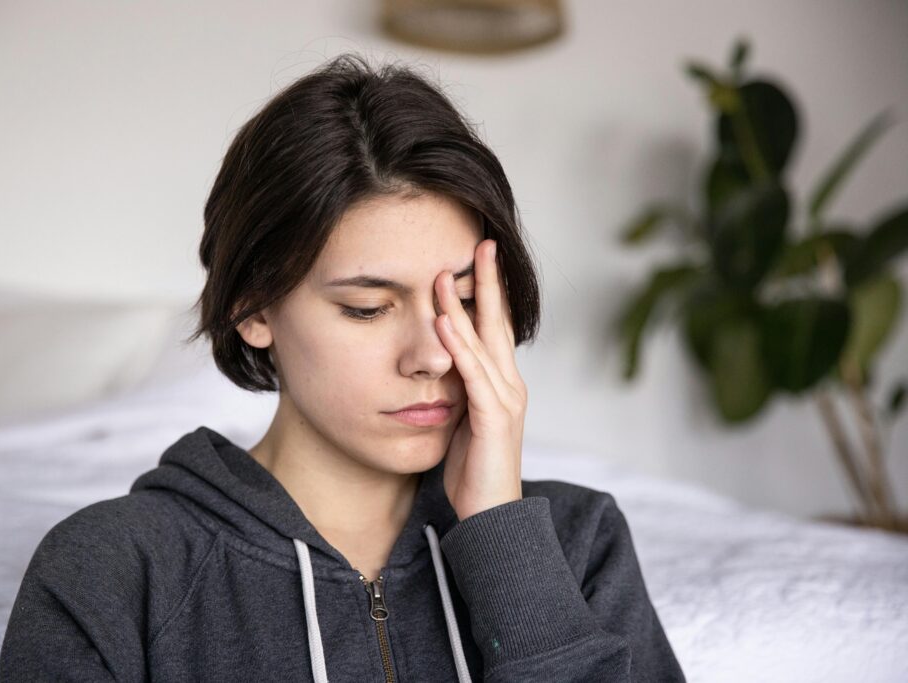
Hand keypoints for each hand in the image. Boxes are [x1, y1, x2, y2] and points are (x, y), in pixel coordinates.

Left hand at [435, 238, 527, 520]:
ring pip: (483, 343)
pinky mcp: (493, 419)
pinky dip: (459, 347)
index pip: (495, 329)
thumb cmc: (474, 472)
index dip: (486, 293)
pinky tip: (443, 324)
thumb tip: (438, 365)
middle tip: (482, 244)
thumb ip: (457, 391)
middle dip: (487, 283)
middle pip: (498, 323)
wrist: (491, 517)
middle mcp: (509, 385)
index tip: (475, 260)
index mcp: (501, 384)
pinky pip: (474, 375)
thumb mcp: (462, 421)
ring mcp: (505, 401)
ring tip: (444, 274)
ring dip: (463, 307)